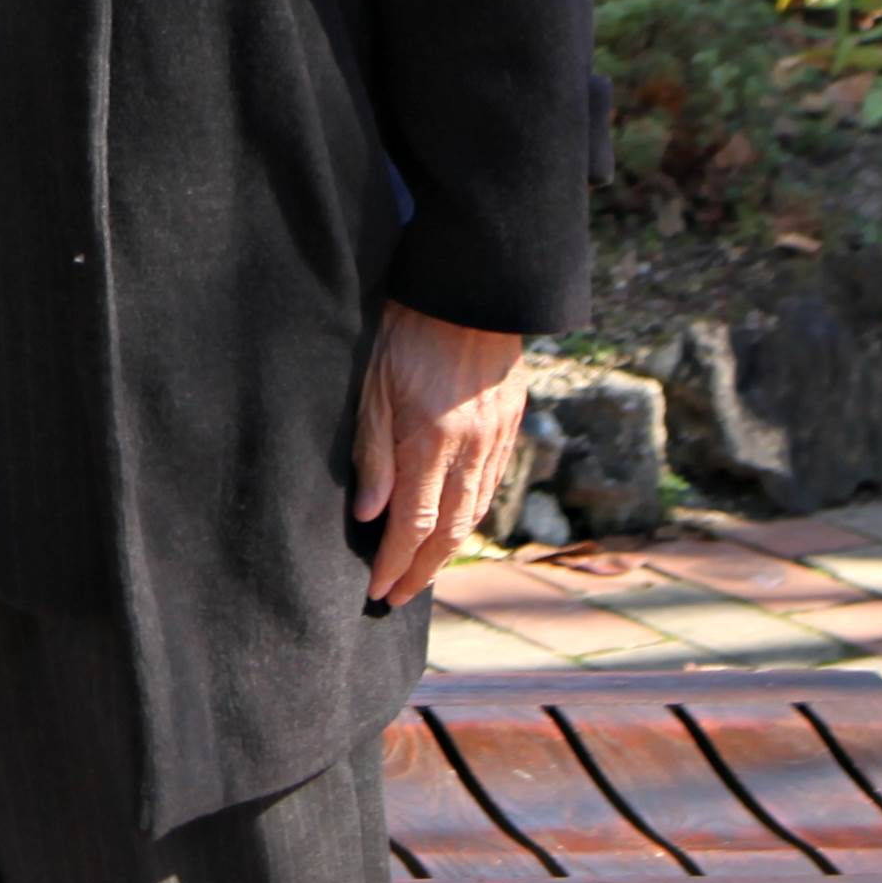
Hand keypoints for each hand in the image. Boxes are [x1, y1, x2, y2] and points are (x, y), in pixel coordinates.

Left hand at [349, 303, 529, 607]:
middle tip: (399, 596)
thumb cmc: (407, 327)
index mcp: (431, 440)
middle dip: (422, 570)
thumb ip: (372, 452)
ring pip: (475, 512)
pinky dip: (472, 513)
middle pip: (449, 531)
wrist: (471, 287)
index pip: (413, 524)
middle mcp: (471, 448)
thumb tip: (369, 516)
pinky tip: (456, 523)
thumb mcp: (373, 384)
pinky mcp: (512, 424)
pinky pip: (493, 484)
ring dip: (449, 548)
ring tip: (423, 569)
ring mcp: (497, 438)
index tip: (378, 590)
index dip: (395, 562)